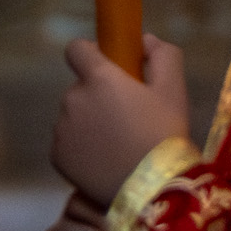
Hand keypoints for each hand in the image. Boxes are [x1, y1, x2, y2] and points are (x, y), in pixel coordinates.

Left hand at [51, 32, 190, 207]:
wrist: (152, 190)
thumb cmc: (165, 135)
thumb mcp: (174, 90)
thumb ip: (162, 55)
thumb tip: (144, 40)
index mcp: (98, 77)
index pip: (76, 49)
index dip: (91, 54)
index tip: (108, 68)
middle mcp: (72, 98)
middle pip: (80, 88)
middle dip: (98, 97)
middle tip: (127, 119)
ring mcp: (61, 128)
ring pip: (74, 117)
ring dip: (90, 124)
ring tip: (120, 146)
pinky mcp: (56, 155)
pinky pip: (67, 143)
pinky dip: (82, 149)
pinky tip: (106, 162)